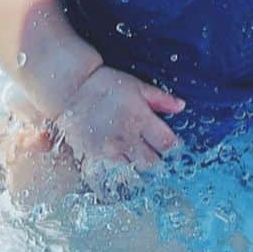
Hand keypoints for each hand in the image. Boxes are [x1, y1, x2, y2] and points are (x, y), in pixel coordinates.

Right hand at [48, 65, 185, 191]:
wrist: (71, 90)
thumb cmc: (104, 83)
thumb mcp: (136, 85)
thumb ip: (160, 98)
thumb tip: (181, 106)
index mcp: (140, 117)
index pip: (167, 143)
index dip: (172, 144)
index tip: (169, 141)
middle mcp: (127, 137)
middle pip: (153, 162)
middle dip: (157, 156)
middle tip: (152, 146)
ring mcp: (110, 149)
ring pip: (135, 167)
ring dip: (138, 160)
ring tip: (134, 147)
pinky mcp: (96, 155)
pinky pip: (116, 166)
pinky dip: (121, 161)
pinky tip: (118, 149)